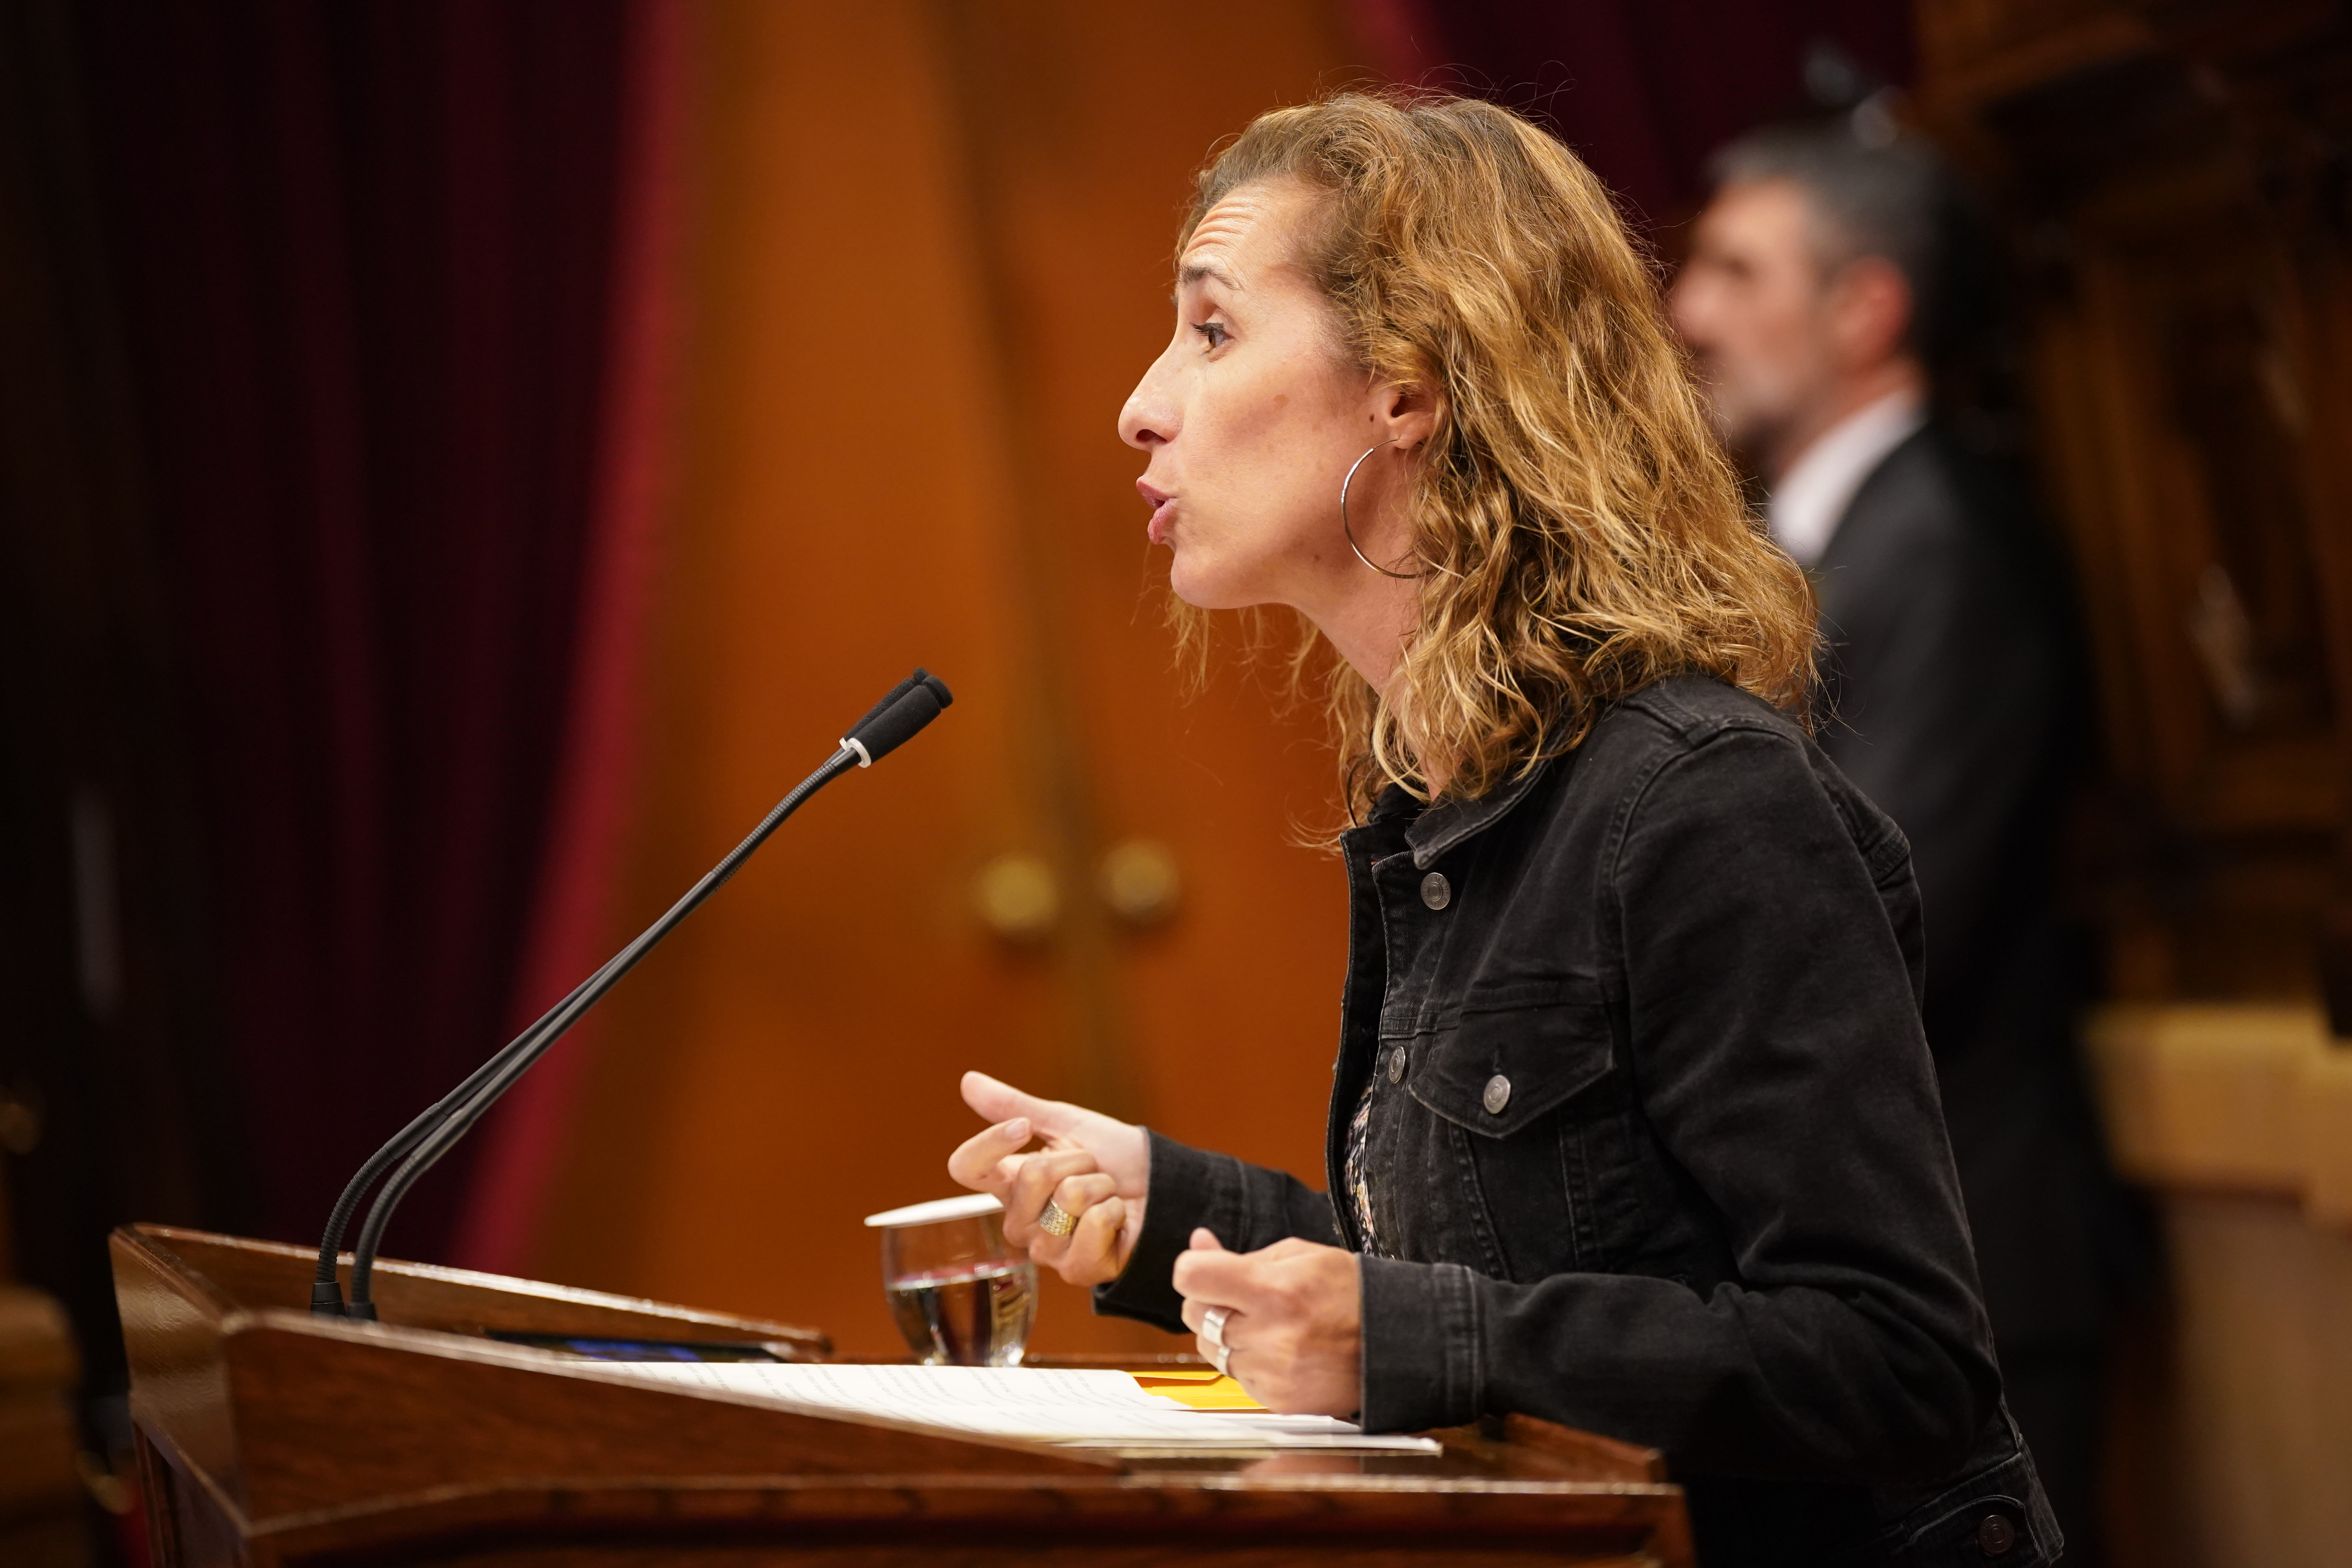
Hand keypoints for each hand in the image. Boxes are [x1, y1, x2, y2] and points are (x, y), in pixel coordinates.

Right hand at [947, 1071, 1148, 1286]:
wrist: (1162, 1186)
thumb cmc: (1115, 1157)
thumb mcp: (1066, 1123)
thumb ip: (1016, 1107)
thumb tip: (967, 1080)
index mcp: (1009, 1183)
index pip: (967, 1167)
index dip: (990, 1142)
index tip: (1023, 1127)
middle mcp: (1019, 1221)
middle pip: (1032, 1175)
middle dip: (1078, 1160)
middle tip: (1095, 1170)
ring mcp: (1045, 1249)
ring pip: (1067, 1198)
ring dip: (1101, 1185)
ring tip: (1108, 1195)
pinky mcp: (1075, 1270)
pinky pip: (1093, 1225)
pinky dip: (1115, 1211)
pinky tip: (1117, 1221)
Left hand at [1174, 1229, 1361, 1416]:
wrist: (1394, 1344)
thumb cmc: (1347, 1292)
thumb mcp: (1298, 1256)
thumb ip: (1240, 1255)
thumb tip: (1197, 1243)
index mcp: (1274, 1291)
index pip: (1192, 1278)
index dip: (1192, 1269)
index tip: (1205, 1269)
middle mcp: (1268, 1336)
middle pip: (1193, 1314)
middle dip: (1209, 1301)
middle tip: (1245, 1296)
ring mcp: (1271, 1374)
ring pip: (1209, 1347)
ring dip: (1226, 1333)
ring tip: (1268, 1323)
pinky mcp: (1276, 1401)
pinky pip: (1235, 1376)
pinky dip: (1248, 1361)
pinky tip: (1280, 1350)